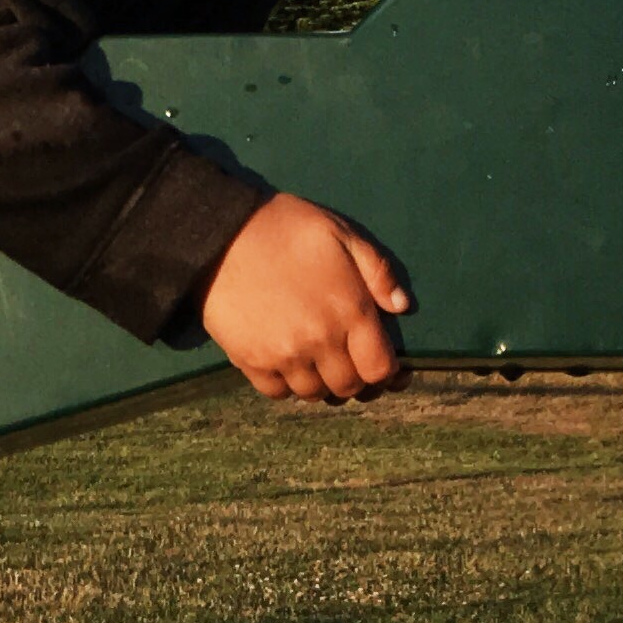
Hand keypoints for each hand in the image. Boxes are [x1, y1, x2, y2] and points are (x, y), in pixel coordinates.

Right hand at [200, 193, 411, 401]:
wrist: (220, 233)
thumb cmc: (287, 229)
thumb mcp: (341, 234)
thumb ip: (377, 271)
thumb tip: (402, 306)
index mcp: (349, 311)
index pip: (380, 369)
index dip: (388, 375)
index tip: (385, 368)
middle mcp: (320, 341)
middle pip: (348, 387)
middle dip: (355, 380)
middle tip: (350, 364)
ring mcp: (283, 355)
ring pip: (313, 394)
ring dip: (321, 384)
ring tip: (318, 364)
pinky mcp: (251, 362)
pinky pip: (278, 393)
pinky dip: (287, 385)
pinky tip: (288, 364)